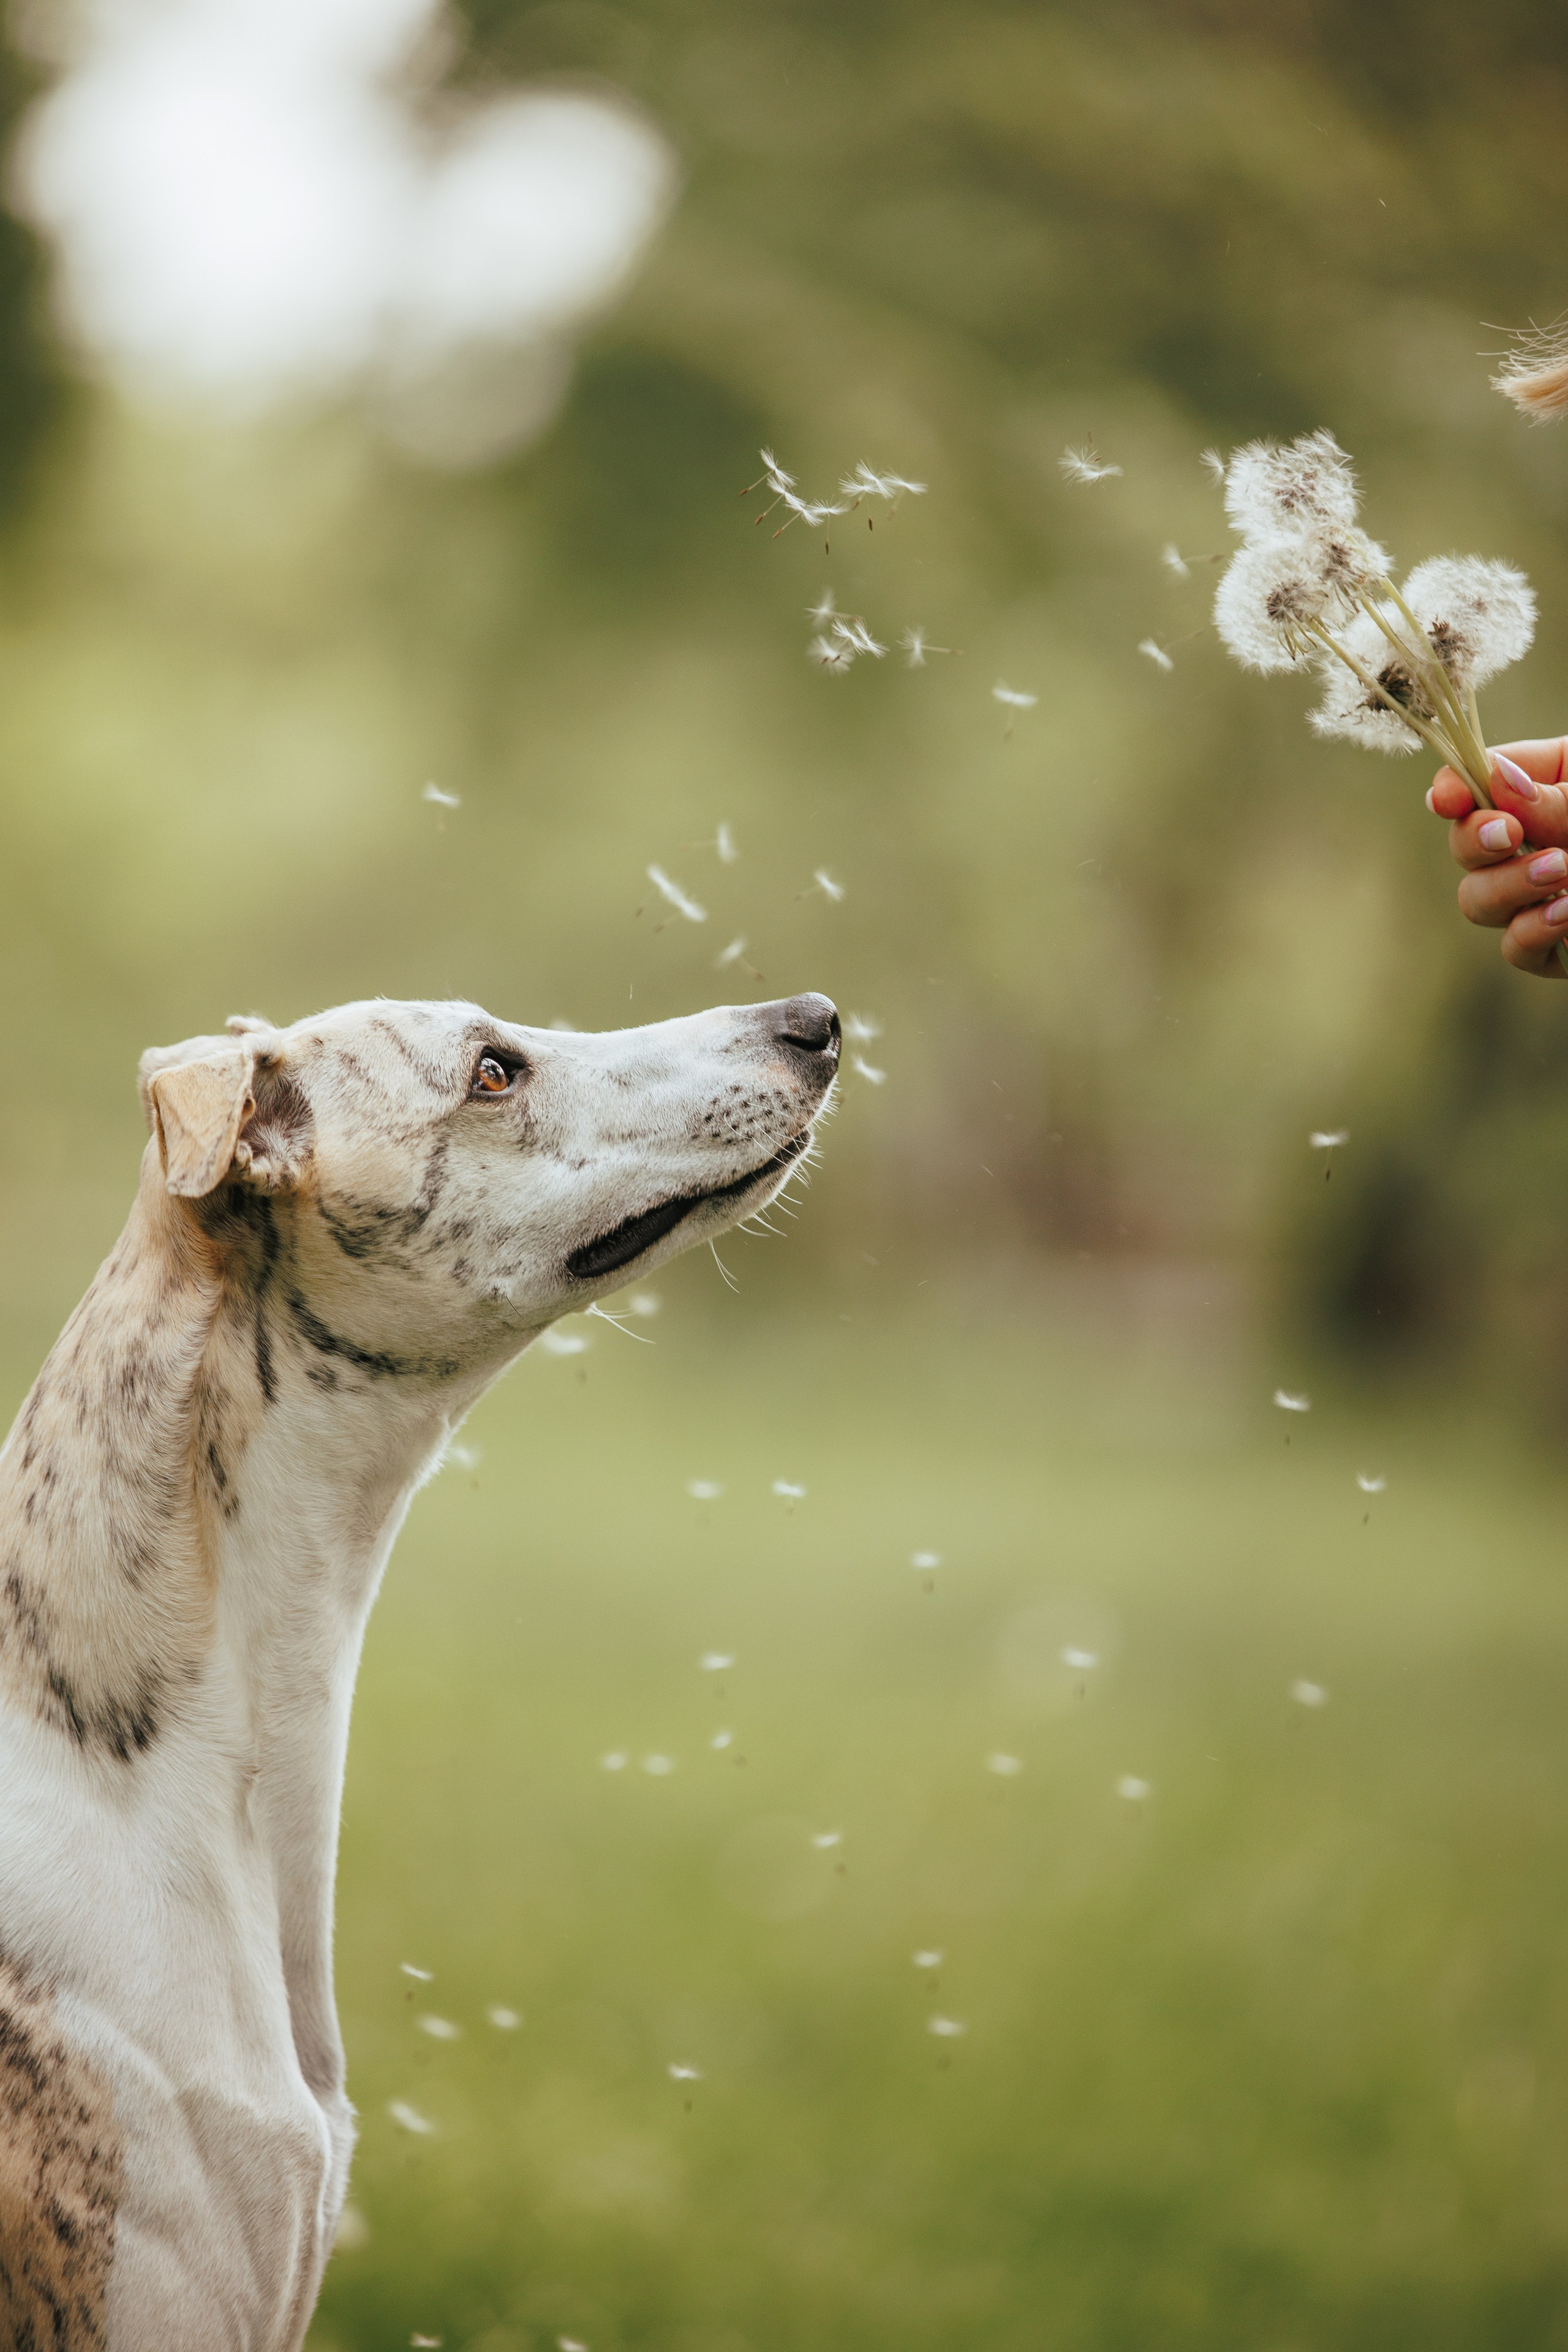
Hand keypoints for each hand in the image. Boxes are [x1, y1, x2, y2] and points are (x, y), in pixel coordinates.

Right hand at [1428, 738, 1567, 976]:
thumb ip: (1556, 796)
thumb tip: (1495, 781)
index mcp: (1543, 785)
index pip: (1473, 785)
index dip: (1450, 792)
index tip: (1448, 800)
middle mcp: (1530, 843)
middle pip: (1463, 847)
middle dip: (1475, 842)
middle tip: (1508, 835)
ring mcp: (1535, 899)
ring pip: (1477, 901)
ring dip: (1509, 886)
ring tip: (1562, 870)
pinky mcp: (1553, 949)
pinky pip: (1516, 949)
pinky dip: (1534, 931)